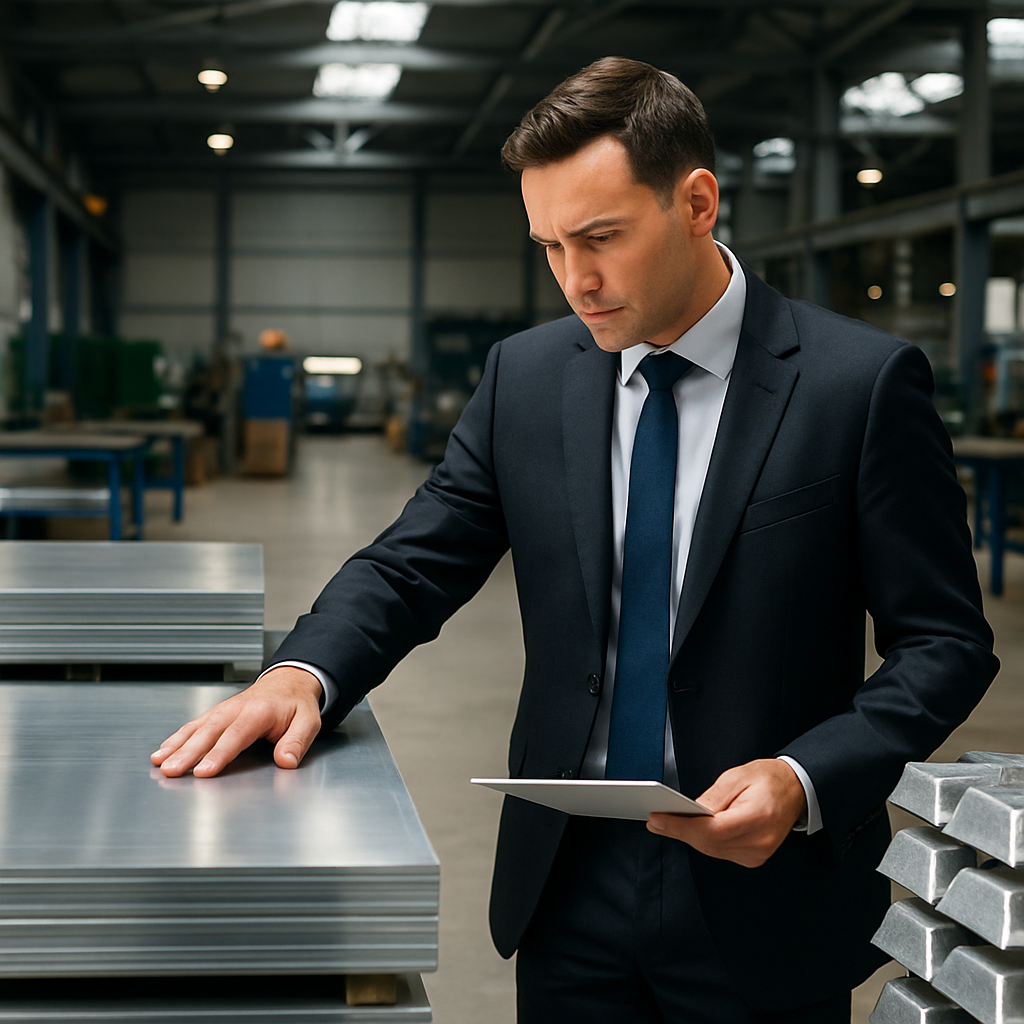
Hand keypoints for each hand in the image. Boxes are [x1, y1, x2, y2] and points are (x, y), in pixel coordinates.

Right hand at [151, 666, 322, 777]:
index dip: (219, 753)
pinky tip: (163, 751)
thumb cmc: (296, 704)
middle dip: (188, 752)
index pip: (236, 735)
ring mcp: (224, 710)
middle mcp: (237, 709)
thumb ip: (297, 742)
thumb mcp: (309, 722)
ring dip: (177, 745)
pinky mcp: (216, 713)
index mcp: (260, 712)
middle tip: (171, 770)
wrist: (289, 681)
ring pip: (197, 727)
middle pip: (209, 732)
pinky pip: (194, 725)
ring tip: (160, 762)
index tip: (204, 771)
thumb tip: (286, 761)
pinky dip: (176, 738)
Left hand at [646, 758, 806, 867]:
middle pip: (708, 843)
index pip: (711, 830)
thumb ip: (712, 797)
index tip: (657, 820)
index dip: (680, 827)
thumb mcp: (736, 776)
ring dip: (690, 837)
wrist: (794, 790)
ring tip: (668, 824)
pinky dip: (705, 841)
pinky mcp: (754, 858)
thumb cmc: (768, 779)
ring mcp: (758, 853)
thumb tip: (689, 812)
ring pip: (712, 850)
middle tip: (657, 821)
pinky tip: (692, 830)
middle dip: (679, 832)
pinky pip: (721, 852)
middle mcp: (760, 841)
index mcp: (757, 817)